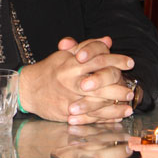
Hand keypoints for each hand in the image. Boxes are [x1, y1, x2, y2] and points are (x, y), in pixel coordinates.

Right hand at [19, 36, 133, 122]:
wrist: (27, 89)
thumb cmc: (48, 70)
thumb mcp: (64, 55)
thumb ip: (86, 47)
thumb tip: (107, 40)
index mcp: (70, 62)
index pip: (97, 58)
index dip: (115, 59)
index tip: (129, 62)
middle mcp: (70, 78)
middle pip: (100, 80)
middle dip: (118, 84)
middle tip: (130, 87)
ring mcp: (69, 96)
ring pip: (97, 100)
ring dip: (115, 103)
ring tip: (128, 104)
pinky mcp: (67, 111)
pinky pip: (91, 115)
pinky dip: (106, 116)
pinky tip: (117, 115)